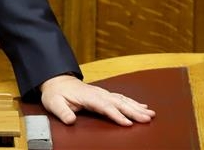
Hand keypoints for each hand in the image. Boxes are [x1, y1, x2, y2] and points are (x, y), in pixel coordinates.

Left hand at [39, 74, 155, 125]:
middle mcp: (97, 93)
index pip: (104, 106)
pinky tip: (144, 107)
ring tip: (151, 114)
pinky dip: (133, 102)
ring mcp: (102, 93)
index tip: (128, 123)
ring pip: (122, 99)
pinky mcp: (104, 94)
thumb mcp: (53, 103)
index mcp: (87, 96)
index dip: (116, 115)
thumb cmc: (56, 94)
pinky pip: (121, 97)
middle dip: (133, 111)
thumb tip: (70, 120)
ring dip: (137, 107)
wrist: (56, 81)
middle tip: (147, 119)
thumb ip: (62, 112)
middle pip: (118, 102)